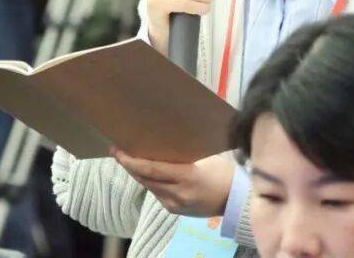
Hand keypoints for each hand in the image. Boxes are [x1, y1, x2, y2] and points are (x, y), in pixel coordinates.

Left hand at [113, 149, 234, 216]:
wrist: (236, 200)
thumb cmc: (224, 172)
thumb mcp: (206, 158)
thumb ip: (184, 155)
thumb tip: (162, 142)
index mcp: (187, 177)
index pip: (151, 169)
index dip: (131, 161)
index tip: (118, 150)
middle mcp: (177, 193)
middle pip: (145, 179)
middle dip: (129, 165)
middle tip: (118, 150)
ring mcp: (175, 204)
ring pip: (149, 187)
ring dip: (138, 173)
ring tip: (129, 159)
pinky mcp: (174, 210)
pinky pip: (157, 193)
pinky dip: (150, 182)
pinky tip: (146, 172)